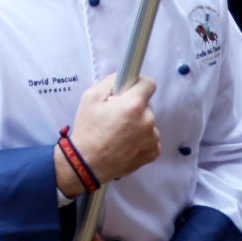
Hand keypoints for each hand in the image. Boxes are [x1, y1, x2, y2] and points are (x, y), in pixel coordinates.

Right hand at [66, 74, 159, 189]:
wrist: (88, 163)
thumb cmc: (88, 129)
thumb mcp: (90, 98)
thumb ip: (110, 82)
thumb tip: (124, 77)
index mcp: (133, 105)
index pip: (149, 83)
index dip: (138, 84)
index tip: (129, 90)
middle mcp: (148, 120)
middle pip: (145, 105)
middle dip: (133, 106)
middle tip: (115, 116)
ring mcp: (153, 138)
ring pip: (147, 122)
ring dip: (137, 123)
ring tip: (118, 133)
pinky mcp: (153, 152)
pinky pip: (150, 138)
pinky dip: (140, 139)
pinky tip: (125, 144)